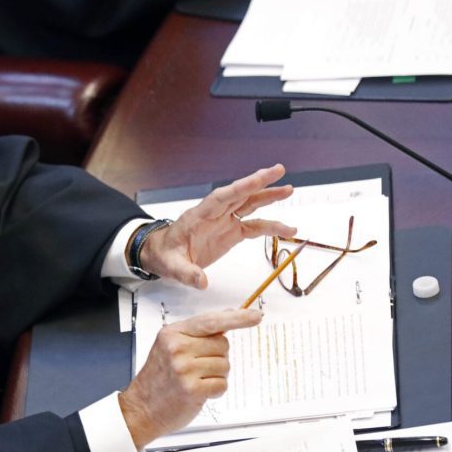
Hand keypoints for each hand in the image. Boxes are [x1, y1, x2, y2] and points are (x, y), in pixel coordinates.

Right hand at [119, 309, 262, 447]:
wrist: (141, 408)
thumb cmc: (159, 379)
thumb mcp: (170, 347)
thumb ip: (197, 333)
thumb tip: (228, 315)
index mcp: (172, 333)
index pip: (211, 321)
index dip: (237, 318)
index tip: (256, 316)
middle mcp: (177, 348)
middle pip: (222, 344)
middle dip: (218, 357)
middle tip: (198, 368)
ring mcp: (184, 369)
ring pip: (225, 365)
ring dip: (216, 376)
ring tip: (196, 381)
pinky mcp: (192, 389)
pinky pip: (222, 384)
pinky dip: (215, 390)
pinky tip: (199, 392)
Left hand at [139, 164, 295, 288]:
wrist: (162, 255)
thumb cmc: (165, 254)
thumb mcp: (172, 266)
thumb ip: (187, 273)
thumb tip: (202, 282)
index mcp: (200, 215)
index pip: (222, 197)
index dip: (241, 186)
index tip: (259, 177)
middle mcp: (215, 214)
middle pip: (239, 194)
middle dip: (259, 182)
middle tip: (278, 170)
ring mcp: (224, 221)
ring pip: (249, 205)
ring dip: (268, 198)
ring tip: (289, 190)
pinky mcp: (231, 233)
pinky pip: (253, 227)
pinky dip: (270, 227)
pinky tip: (286, 229)